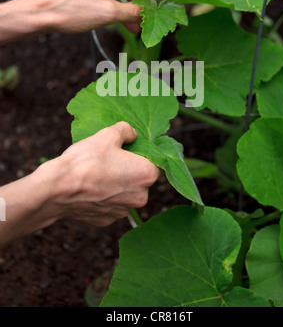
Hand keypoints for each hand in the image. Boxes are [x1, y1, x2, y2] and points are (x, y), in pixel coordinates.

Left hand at [33, 0, 152, 33]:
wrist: (40, 13)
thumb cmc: (73, 10)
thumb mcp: (109, 13)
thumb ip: (134, 12)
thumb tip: (149, 14)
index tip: (157, 1)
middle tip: (146, 14)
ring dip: (127, 2)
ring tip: (134, 24)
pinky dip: (114, 0)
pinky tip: (121, 19)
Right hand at [38, 121, 159, 226]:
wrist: (57, 190)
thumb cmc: (85, 161)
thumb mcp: (107, 135)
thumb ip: (125, 131)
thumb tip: (131, 134)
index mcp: (147, 175)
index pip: (157, 163)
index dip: (144, 155)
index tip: (131, 150)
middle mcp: (141, 197)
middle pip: (141, 180)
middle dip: (129, 170)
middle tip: (111, 160)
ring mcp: (123, 212)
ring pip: (125, 194)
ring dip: (117, 185)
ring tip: (98, 173)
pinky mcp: (107, 221)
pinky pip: (110, 205)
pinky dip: (104, 197)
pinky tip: (90, 188)